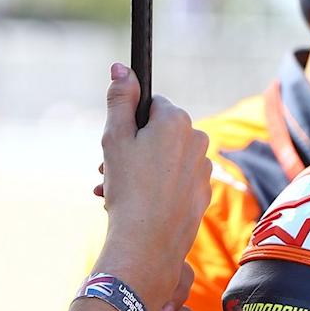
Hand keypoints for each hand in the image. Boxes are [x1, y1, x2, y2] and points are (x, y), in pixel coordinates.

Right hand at [95, 64, 210, 309]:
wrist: (147, 243)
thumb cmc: (128, 187)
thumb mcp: (114, 137)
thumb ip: (120, 99)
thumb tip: (122, 67)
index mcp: (177, 121)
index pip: (151, 105)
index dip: (130, 122)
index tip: (116, 141)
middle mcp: (197, 140)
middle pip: (158, 134)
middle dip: (132, 148)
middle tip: (107, 169)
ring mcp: (203, 170)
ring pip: (164, 160)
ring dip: (138, 170)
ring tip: (111, 190)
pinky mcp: (202, 195)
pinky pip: (175, 183)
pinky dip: (154, 189)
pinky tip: (132, 205)